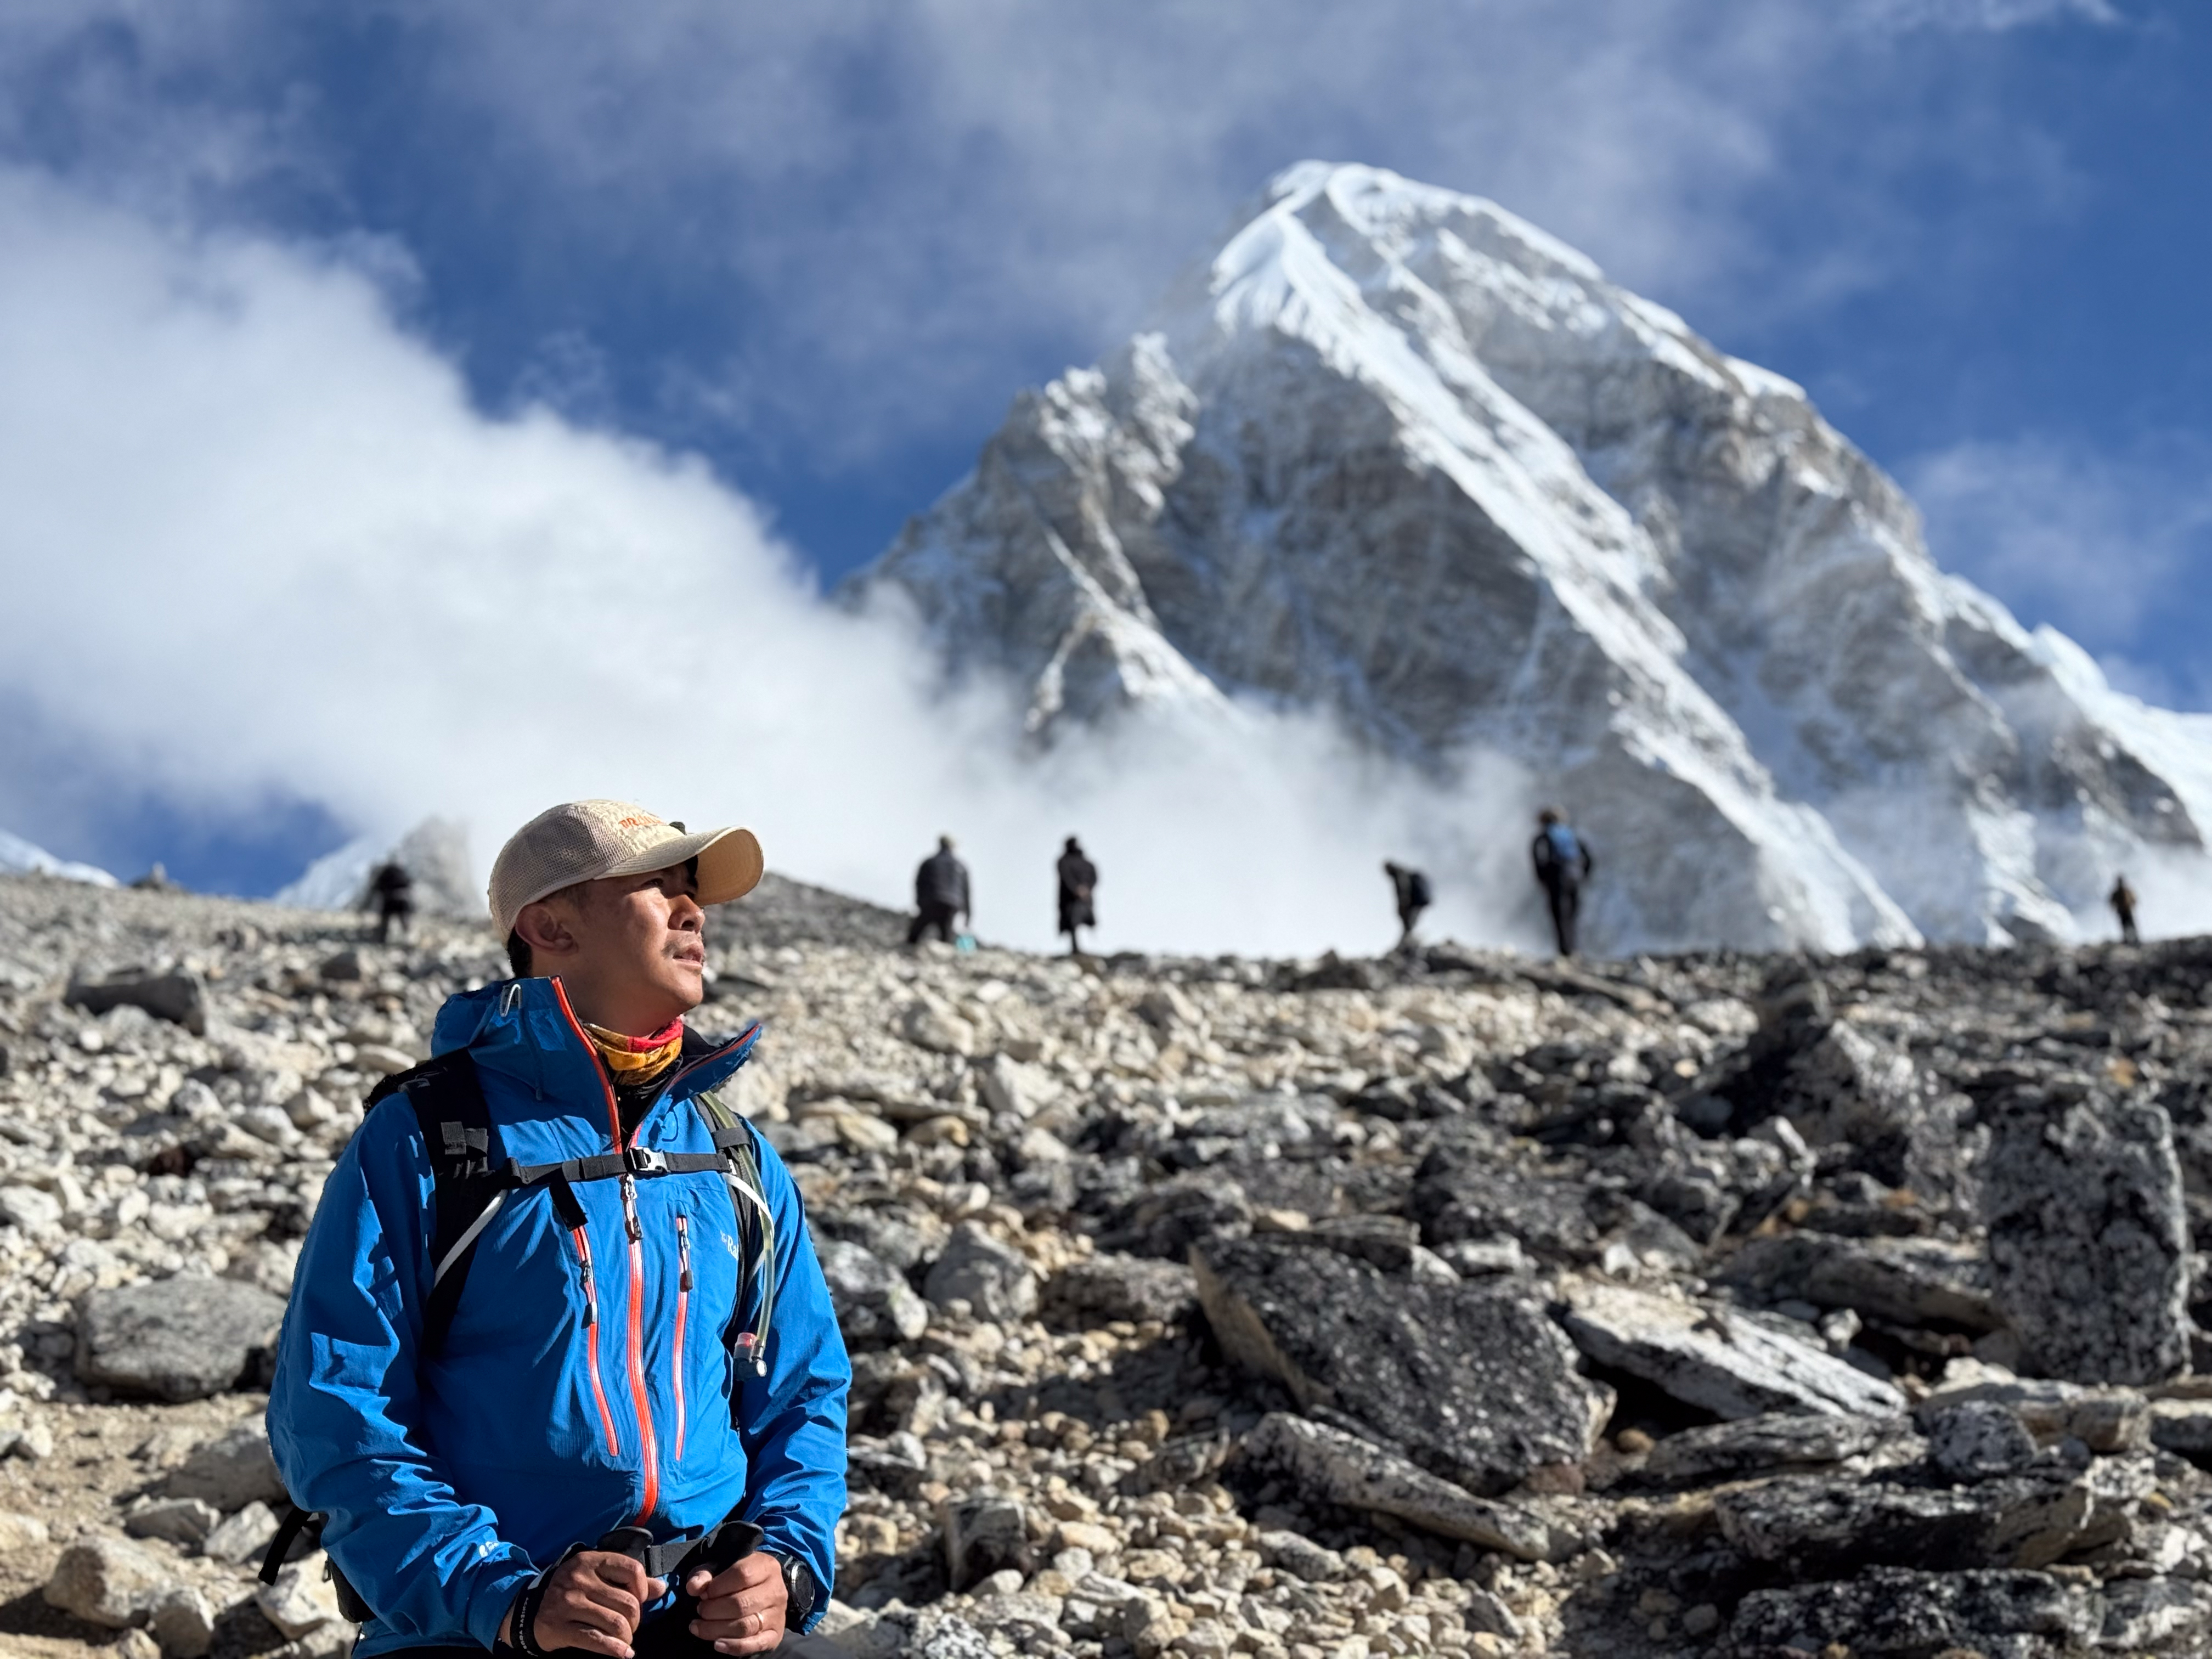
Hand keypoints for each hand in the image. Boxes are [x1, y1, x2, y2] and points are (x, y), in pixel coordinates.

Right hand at [508, 1551, 665, 1657]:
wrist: (530, 1608)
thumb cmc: (572, 1589)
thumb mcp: (596, 1575)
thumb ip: (627, 1580)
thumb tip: (660, 1588)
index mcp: (591, 1561)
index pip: (631, 1570)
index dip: (643, 1589)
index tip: (639, 1600)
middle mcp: (579, 1579)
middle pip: (627, 1603)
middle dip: (635, 1620)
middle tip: (630, 1625)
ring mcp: (568, 1603)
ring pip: (616, 1623)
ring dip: (626, 1637)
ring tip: (625, 1639)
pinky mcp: (560, 1627)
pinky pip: (596, 1640)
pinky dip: (614, 1649)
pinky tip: (624, 1653)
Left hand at [685, 1552, 786, 1655]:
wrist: (765, 1593)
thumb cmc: (738, 1579)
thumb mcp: (721, 1568)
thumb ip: (705, 1574)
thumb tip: (693, 1586)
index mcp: (765, 1567)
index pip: (741, 1575)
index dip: (717, 1587)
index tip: (703, 1594)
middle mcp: (775, 1590)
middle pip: (741, 1604)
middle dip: (713, 1611)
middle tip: (700, 1611)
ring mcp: (777, 1614)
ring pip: (745, 1626)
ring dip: (716, 1630)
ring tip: (700, 1627)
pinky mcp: (775, 1635)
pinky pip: (755, 1644)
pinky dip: (733, 1647)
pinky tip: (717, 1644)